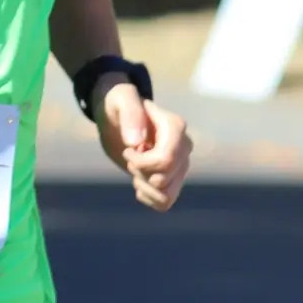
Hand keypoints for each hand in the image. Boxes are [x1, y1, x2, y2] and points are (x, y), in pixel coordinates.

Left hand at [95, 79, 191, 212]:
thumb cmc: (119, 105)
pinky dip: (147, 197)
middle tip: (130, 155)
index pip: (166, 160)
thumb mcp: (120, 100)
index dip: (141, 162)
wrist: (118, 118)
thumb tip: (137, 142)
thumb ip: (130, 114)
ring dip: (143, 186)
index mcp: (175, 127)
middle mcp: (185, 147)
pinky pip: (165, 202)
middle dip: (139, 172)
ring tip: (135, 168)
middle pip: (164, 179)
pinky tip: (139, 180)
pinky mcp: (174, 179)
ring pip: (166, 194)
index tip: (128, 149)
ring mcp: (181, 165)